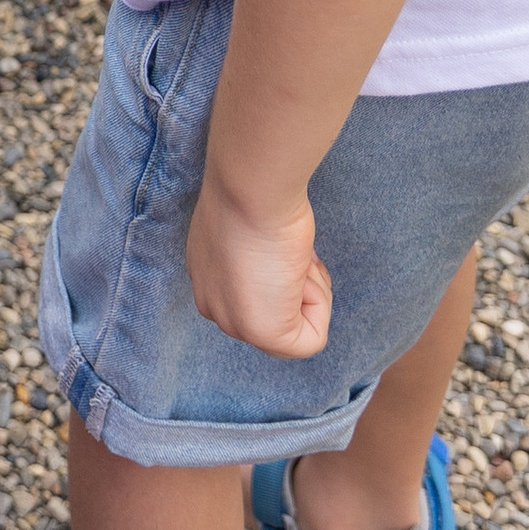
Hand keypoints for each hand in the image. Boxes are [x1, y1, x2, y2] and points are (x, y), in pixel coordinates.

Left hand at [186, 172, 332, 358]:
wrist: (250, 189)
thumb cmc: (255, 195)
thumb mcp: (251, 227)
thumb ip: (257, 257)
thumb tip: (286, 266)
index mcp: (207, 277)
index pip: (255, 292)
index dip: (286, 269)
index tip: (282, 241)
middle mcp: (214, 303)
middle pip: (276, 313)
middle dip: (299, 284)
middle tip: (292, 252)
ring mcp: (235, 323)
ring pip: (296, 327)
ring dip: (310, 289)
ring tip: (292, 257)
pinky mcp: (263, 333)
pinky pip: (312, 340)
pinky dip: (321, 305)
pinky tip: (300, 274)